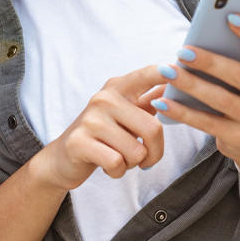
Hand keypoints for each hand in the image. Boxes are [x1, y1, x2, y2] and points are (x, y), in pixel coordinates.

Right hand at [32, 64, 167, 191]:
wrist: (64, 157)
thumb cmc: (104, 136)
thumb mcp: (125, 114)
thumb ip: (148, 99)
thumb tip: (175, 78)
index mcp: (118, 88)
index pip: (145, 76)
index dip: (162, 73)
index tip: (175, 69)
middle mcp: (104, 99)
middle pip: (153, 129)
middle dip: (154, 152)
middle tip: (144, 158)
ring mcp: (91, 119)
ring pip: (136, 151)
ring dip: (132, 164)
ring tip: (118, 157)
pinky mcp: (79, 142)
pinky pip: (117, 163)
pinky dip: (117, 171)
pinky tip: (107, 165)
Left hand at [152, 14, 239, 173]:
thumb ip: (239, 53)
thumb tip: (206, 29)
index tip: (230, 16)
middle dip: (211, 62)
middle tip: (182, 51)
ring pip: (223, 100)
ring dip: (192, 85)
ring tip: (168, 71)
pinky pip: (208, 124)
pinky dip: (183, 112)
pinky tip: (163, 102)